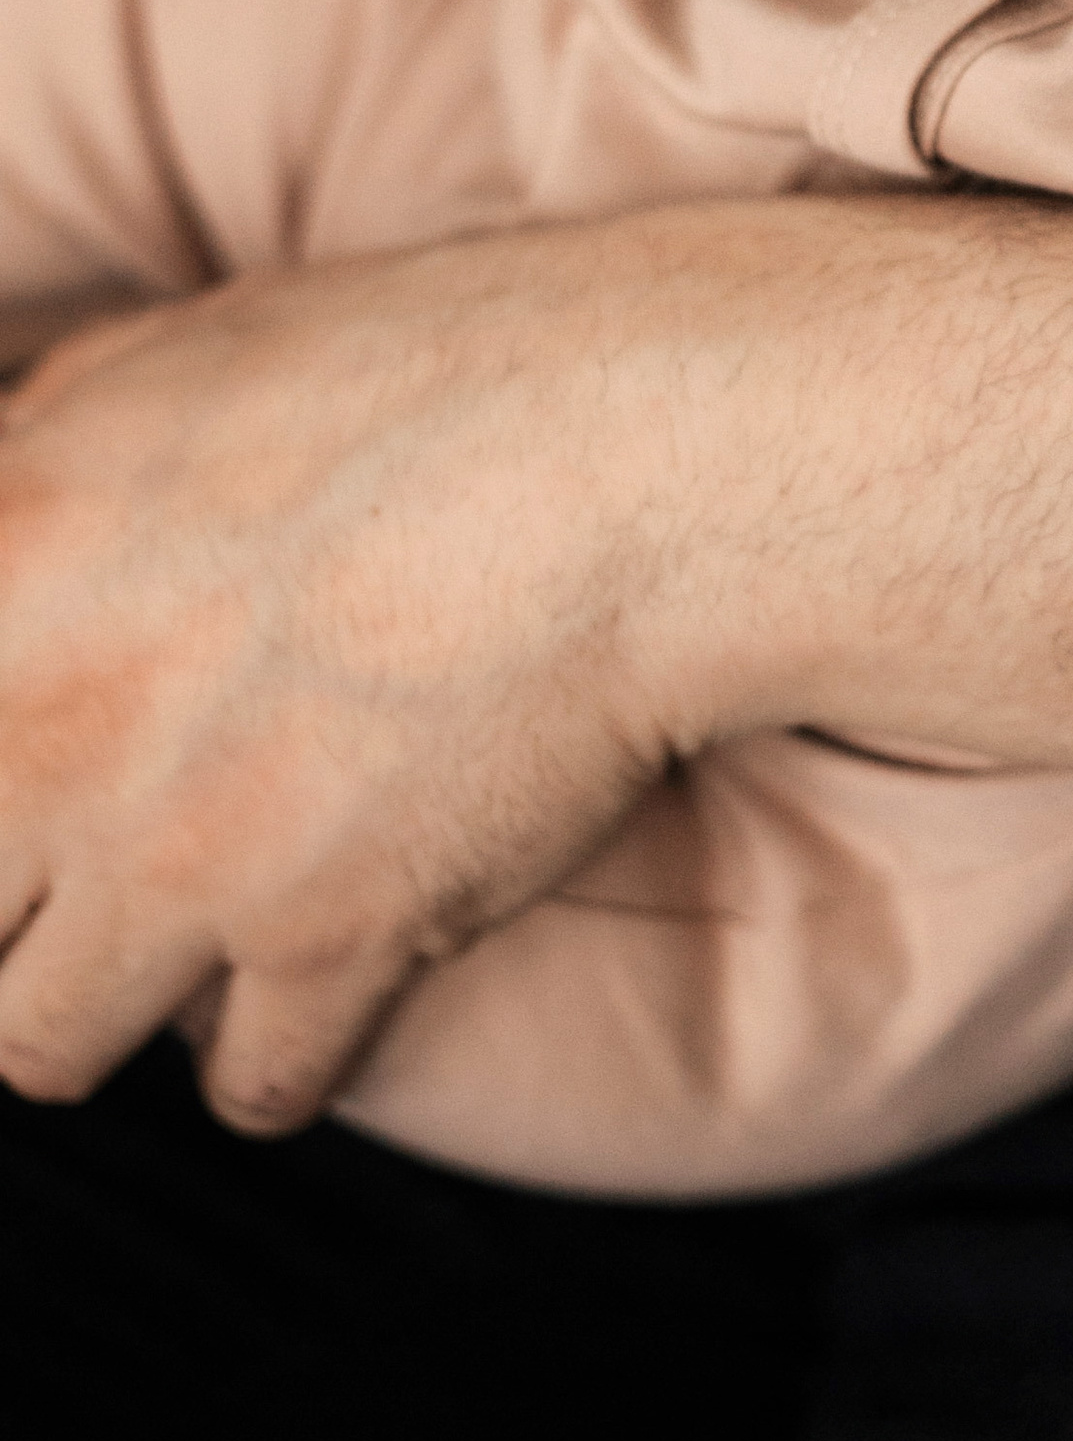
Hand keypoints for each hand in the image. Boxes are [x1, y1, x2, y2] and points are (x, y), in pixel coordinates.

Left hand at [0, 232, 711, 1137]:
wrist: (642, 454)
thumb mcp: (178, 352)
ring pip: (37, 1043)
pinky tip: (331, 966)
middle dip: (23, 893)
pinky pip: (247, 1088)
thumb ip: (45, 433)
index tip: (35, 784)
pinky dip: (285, 1047)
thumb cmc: (439, 367)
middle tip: (112, 845)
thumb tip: (7, 459)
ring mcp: (170, 858)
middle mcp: (42, 731)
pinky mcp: (321, 946)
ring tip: (195, 927)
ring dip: (111, 997)